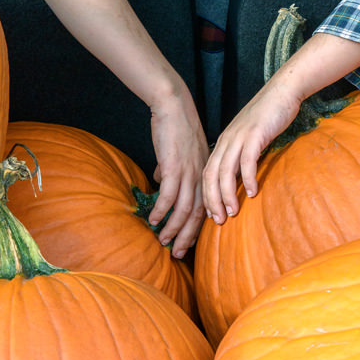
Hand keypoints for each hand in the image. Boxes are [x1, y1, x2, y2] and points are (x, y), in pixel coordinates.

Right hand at [148, 92, 209, 257]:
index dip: (197, 227)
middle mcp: (200, 176)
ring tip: (164, 242)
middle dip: (187, 236)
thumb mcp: (180, 150)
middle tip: (178, 254)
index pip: (205, 206)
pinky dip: (162, 210)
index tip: (188, 243)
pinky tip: (155, 221)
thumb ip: (171, 167)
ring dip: (174, 228)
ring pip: (185, 209)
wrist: (174, 105)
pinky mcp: (174, 167)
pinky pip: (169, 195)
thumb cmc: (175, 126)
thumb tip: (157, 179)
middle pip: (198, 214)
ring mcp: (188, 172)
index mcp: (205, 174)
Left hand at [201, 32, 359, 223]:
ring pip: (226, 170)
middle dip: (211, 201)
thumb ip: (242, 155)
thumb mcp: (249, 137)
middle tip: (217, 221)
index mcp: (223, 143)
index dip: (206, 196)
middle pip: (211, 175)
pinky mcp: (255, 134)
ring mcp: (240, 136)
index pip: (207, 173)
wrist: (282, 91)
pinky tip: (253, 193)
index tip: (211, 215)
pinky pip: (247, 160)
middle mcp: (226, 140)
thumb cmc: (268, 116)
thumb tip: (240, 178)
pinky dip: (248, 178)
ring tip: (232, 212)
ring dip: (227, 194)